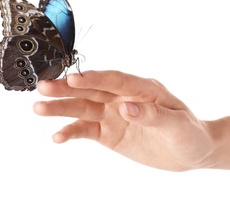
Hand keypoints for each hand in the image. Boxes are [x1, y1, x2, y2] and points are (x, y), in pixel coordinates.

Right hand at [33, 70, 213, 170]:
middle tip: (44, 87)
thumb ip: (152, 115)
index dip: (94, 78)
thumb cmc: (189, 132)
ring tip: (39, 108)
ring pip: (84, 108)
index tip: (73, 79)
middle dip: (68, 89)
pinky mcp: (110, 132)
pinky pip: (87, 130)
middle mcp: (123, 98)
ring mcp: (114, 115)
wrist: (190, 152)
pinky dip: (72, 132)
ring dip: (62, 108)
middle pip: (92, 90)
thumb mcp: (178, 124)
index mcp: (143, 88)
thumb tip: (126, 108)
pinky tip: (58, 136)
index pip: (115, 80)